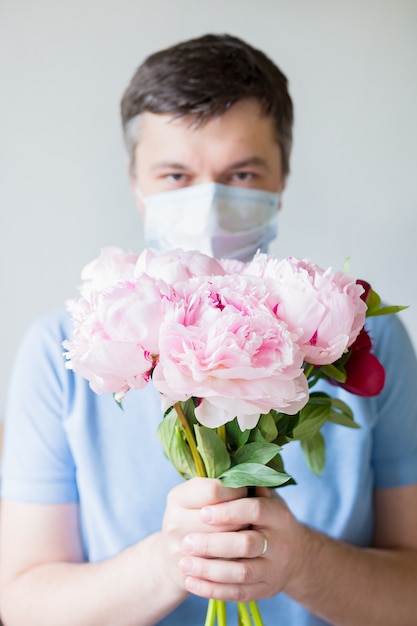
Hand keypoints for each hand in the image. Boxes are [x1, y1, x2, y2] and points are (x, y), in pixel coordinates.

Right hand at [160, 478, 247, 592]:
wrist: (175, 554)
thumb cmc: (196, 516)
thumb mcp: (201, 496)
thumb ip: (223, 485)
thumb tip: (256, 481)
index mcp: (178, 496)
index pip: (214, 490)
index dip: (236, 491)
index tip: (244, 493)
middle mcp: (174, 521)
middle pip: (224, 520)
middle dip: (243, 519)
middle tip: (249, 518)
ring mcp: (179, 549)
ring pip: (227, 544)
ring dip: (242, 539)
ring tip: (244, 534)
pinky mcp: (189, 572)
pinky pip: (224, 566)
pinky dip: (236, 560)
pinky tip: (238, 555)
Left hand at [177, 486, 306, 602]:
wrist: (293, 554)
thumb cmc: (266, 517)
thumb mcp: (263, 497)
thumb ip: (244, 487)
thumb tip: (219, 472)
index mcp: (278, 514)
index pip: (254, 510)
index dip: (229, 511)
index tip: (203, 512)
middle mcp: (280, 542)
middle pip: (246, 543)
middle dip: (213, 543)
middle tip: (186, 541)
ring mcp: (274, 569)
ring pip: (241, 573)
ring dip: (209, 570)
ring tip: (183, 563)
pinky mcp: (264, 590)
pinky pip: (237, 594)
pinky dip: (213, 590)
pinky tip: (190, 583)